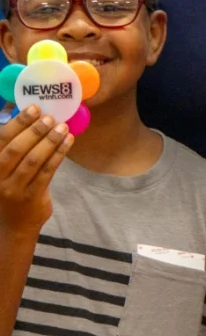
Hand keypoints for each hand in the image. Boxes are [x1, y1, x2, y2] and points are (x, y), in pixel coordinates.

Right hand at [0, 107, 72, 235]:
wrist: (13, 227)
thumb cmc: (10, 191)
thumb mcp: (3, 170)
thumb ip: (13, 149)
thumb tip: (31, 120)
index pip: (1, 140)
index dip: (17, 123)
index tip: (33, 108)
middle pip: (15, 149)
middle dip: (34, 130)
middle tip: (50, 117)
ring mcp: (13, 188)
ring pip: (33, 160)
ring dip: (50, 141)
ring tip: (63, 127)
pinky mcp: (32, 196)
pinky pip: (47, 171)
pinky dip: (59, 154)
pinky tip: (68, 141)